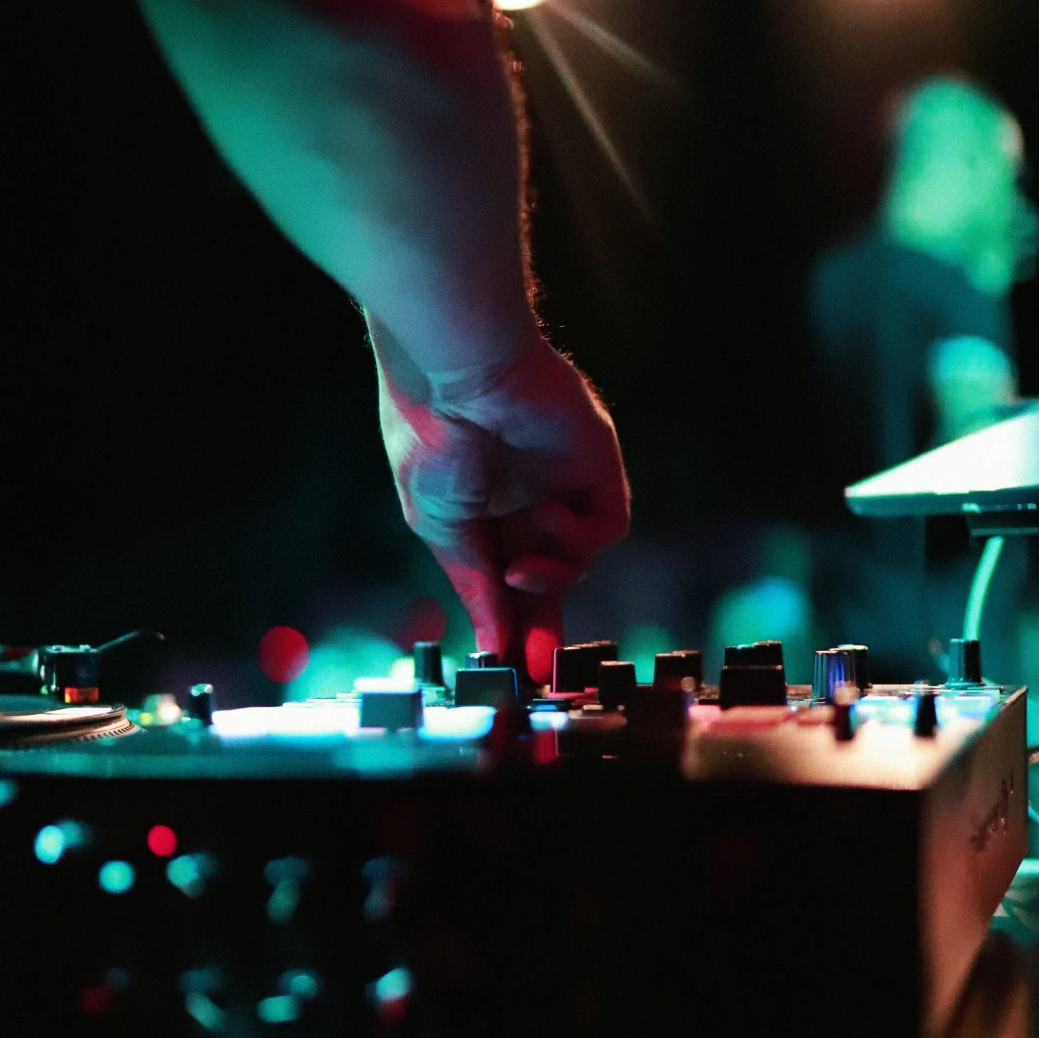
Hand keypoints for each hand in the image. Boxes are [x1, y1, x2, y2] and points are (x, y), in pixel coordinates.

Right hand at [372, 323, 629, 673]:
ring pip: (577, 558)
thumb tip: (491, 643)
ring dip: (551, 577)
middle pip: (549, 578)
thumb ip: (474, 585)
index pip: (505, 579)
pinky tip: (544, 516)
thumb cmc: (432, 435)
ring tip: (517, 570)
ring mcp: (564, 483)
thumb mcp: (442, 524)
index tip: (507, 667)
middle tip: (537, 667)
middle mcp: (525, 499)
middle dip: (543, 624)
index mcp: (482, 510)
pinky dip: (577, 536)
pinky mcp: (597, 467)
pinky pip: (606, 526)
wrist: (458, 370)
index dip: (509, 623)